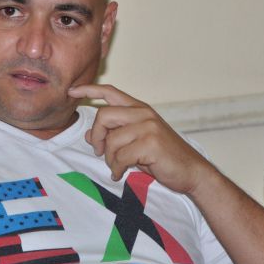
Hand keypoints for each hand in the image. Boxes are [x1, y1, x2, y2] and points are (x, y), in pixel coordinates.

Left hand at [68, 84, 214, 193]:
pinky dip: (116, 169)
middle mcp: (143, 113)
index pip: (110, 92)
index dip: (89, 89)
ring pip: (112, 140)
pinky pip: (121, 156)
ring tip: (117, 167)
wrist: (191, 171)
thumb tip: (89, 135)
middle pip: (104, 116)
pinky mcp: (151, 144)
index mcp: (140, 109)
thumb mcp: (137, 141)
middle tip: (99, 152)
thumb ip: (116, 133)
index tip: (72, 91)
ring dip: (109, 159)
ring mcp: (148, 127)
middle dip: (97, 136)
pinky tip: (120, 174)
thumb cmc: (162, 157)